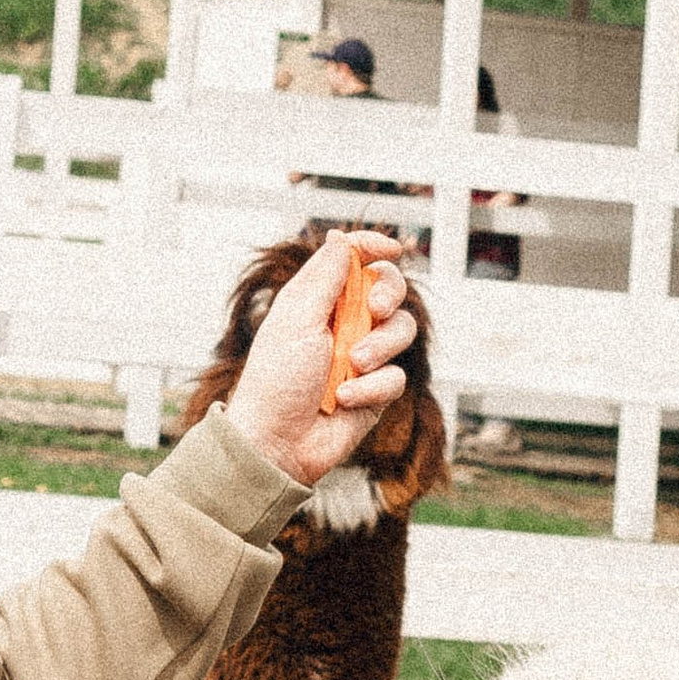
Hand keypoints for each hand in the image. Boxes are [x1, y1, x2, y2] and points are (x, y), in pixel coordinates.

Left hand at [227, 229, 418, 487]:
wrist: (278, 443)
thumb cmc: (277, 380)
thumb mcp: (297, 318)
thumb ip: (324, 276)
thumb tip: (340, 236)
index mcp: (319, 300)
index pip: (353, 260)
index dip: (373, 248)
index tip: (391, 248)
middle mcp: (345, 324)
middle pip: (389, 289)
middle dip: (390, 295)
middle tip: (376, 311)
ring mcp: (363, 357)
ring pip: (401, 331)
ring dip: (379, 347)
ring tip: (352, 366)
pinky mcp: (376, 390)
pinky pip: (395, 376)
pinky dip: (371, 387)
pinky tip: (344, 401)